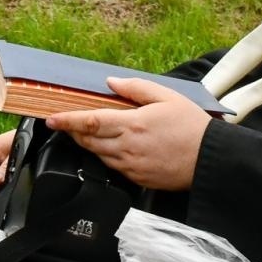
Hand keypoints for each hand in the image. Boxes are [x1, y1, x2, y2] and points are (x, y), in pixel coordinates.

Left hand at [45, 77, 210, 190]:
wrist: (210, 160)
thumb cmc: (192, 126)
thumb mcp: (166, 96)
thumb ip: (135, 88)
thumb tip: (111, 82)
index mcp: (132, 124)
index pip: (90, 121)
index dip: (67, 121)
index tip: (51, 118)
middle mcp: (127, 147)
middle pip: (88, 140)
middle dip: (74, 131)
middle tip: (67, 122)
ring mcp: (131, 166)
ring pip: (98, 155)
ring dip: (89, 143)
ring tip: (90, 132)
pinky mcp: (137, 179)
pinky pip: (113, 167)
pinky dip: (106, 156)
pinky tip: (113, 147)